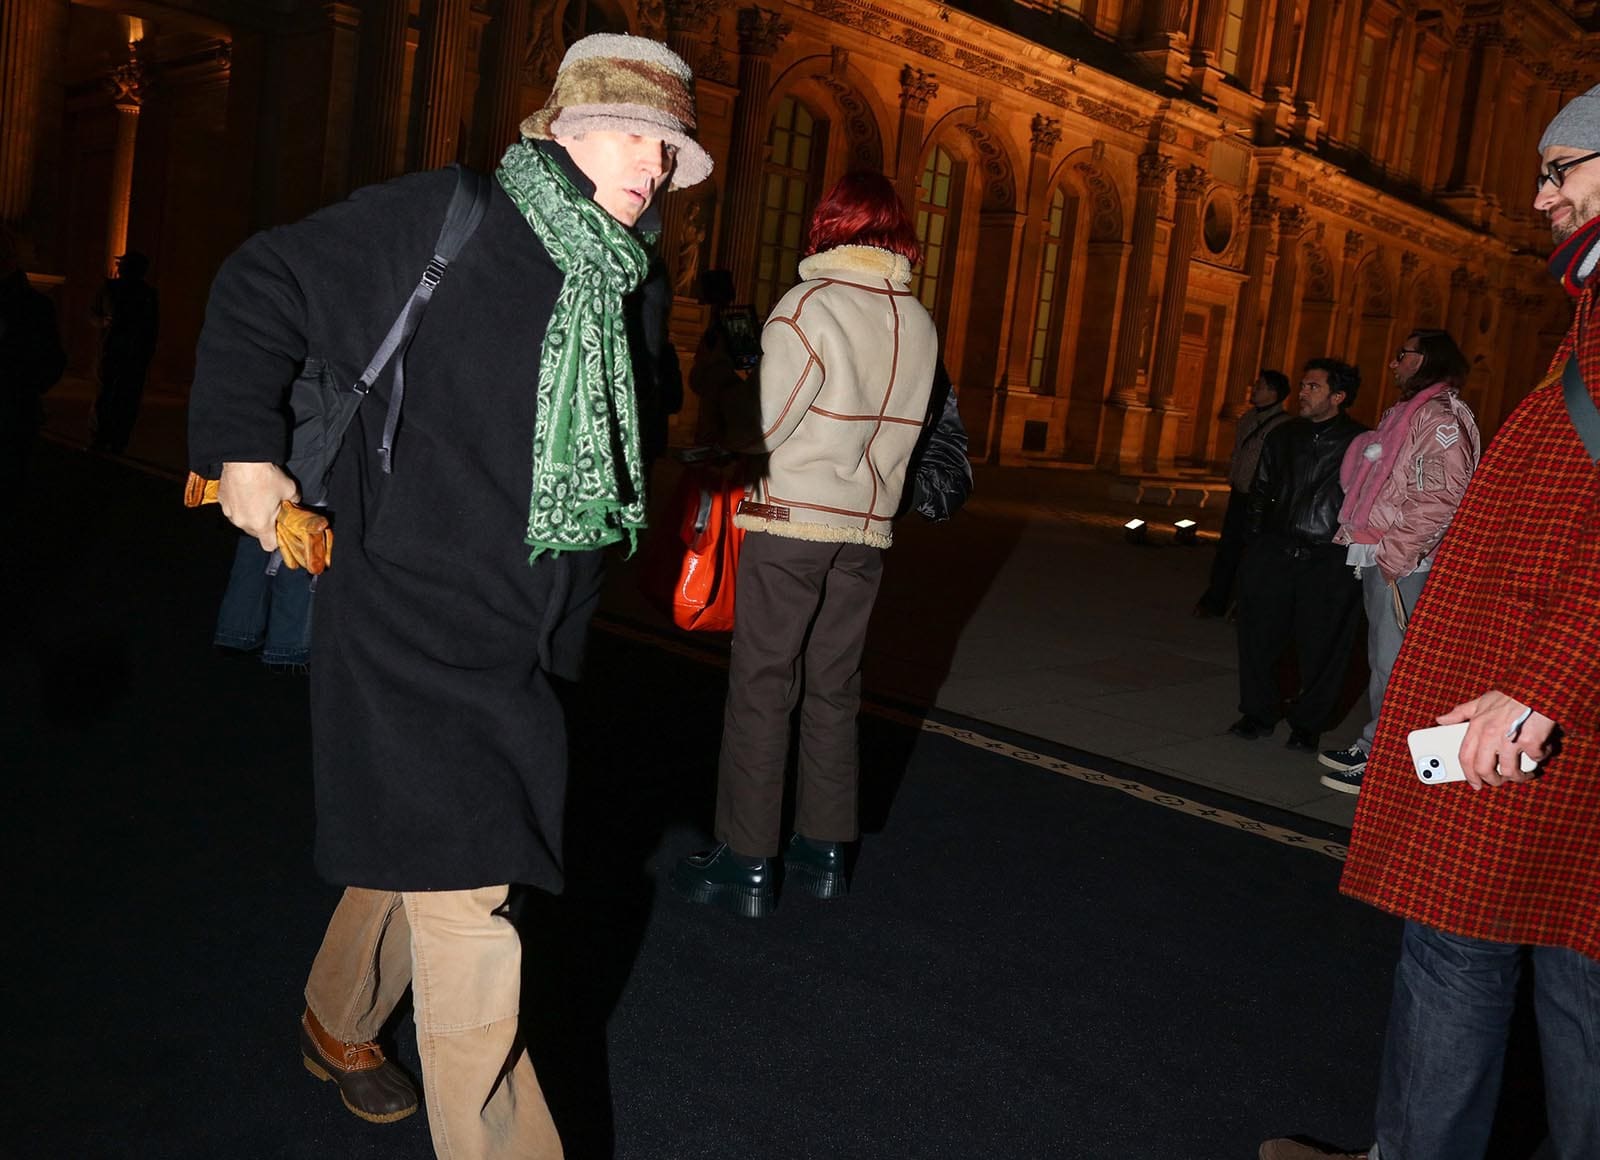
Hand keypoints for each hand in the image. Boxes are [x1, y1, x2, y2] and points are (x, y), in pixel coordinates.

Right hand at [217, 461, 297, 550]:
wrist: (243, 459)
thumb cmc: (266, 476)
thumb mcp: (290, 490)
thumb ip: (295, 501)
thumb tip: (296, 502)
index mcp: (261, 524)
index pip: (269, 545)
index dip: (276, 540)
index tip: (279, 531)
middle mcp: (242, 522)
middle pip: (256, 533)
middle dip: (264, 524)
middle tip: (271, 509)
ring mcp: (230, 512)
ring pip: (243, 521)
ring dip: (250, 514)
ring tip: (257, 498)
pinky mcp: (222, 501)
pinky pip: (233, 509)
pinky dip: (239, 504)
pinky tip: (245, 492)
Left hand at [1437, 691, 1554, 789]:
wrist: (1537, 687)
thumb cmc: (1510, 695)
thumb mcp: (1481, 701)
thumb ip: (1461, 713)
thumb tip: (1441, 720)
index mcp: (1477, 726)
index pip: (1465, 757)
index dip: (1468, 774)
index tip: (1475, 783)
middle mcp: (1490, 735)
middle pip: (1484, 769)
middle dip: (1492, 780)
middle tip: (1500, 781)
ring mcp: (1510, 740)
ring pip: (1510, 771)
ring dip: (1519, 776)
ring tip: (1525, 773)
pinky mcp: (1531, 742)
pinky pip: (1535, 758)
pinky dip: (1539, 757)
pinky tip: (1542, 751)